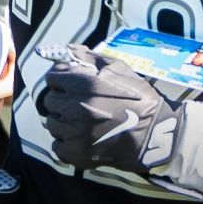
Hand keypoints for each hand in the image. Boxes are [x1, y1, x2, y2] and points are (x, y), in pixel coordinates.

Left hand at [40, 44, 183, 172]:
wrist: (153, 132)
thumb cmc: (137, 96)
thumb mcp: (117, 67)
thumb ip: (88, 57)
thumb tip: (66, 50)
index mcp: (82, 85)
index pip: (52, 77)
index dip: (61, 79)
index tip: (70, 84)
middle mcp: (74, 108)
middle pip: (50, 100)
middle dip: (61, 99)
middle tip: (76, 102)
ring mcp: (73, 133)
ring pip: (52, 123)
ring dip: (63, 120)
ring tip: (80, 121)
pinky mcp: (76, 153)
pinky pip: (57, 145)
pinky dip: (66, 141)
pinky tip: (80, 137)